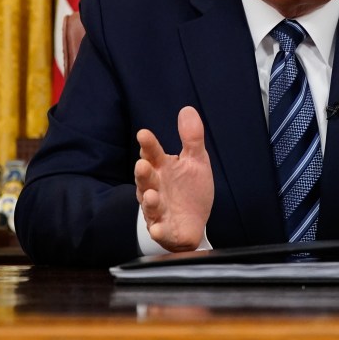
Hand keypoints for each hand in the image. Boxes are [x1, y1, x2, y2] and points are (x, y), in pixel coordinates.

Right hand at [135, 106, 213, 251]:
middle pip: (146, 179)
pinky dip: (158, 230)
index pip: (153, 154)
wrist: (193, 223)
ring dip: (149, 201)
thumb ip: (191, 138)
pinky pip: (159, 230)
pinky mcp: (163, 229)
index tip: (144, 134)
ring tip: (151, 195)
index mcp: (162, 168)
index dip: (148, 145)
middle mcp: (155, 187)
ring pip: (149, 204)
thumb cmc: (189, 189)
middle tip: (142, 164)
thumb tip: (187, 109)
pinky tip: (158, 228)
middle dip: (143, 173)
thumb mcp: (195, 161)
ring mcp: (157, 209)